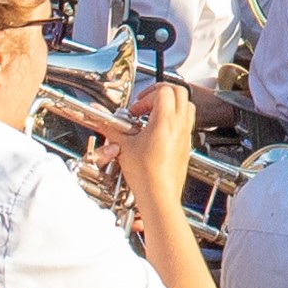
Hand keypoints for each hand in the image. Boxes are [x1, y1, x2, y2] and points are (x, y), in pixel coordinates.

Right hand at [112, 67, 201, 205]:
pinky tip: (158, 132)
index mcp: (165, 121)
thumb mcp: (123, 147)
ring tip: (152, 115)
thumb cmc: (146, 176)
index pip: (163, 91)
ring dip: (170, 105)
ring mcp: (185, 136)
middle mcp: (179, 126)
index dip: (146, 95)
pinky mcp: (186, 146)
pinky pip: (186, 123)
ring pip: (187, 106)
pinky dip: (174, 120)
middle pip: (179, 92)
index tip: (135, 110)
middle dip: (160, 93)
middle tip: (145, 104)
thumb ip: (111, 128)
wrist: (159, 196)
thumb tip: (100, 118)